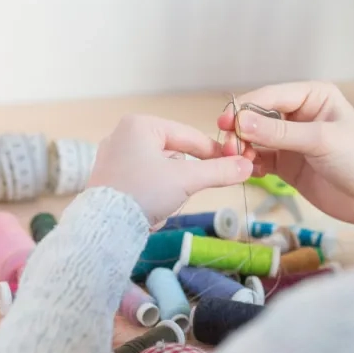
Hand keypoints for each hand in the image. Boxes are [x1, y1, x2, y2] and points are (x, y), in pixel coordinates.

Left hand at [87, 114, 252, 224]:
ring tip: (162, 202)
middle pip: (175, 152)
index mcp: (140, 124)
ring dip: (169, 186)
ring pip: (161, 168)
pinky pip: (145, 180)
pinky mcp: (110, 177)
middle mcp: (123, 134)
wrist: (105, 228)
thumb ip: (218, 171)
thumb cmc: (143, 192)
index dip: (214, 151)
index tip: (235, 164)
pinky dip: (153, 192)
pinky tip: (148, 207)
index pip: (189, 135)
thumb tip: (247, 166)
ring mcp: (114, 156)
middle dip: (184, 175)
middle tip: (188, 190)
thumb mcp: (186, 180)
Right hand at [218, 82, 353, 226]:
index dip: (244, 109)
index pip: (269, 96)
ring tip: (238, 161)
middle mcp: (298, 115)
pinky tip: (249, 171)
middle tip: (228, 148)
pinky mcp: (287, 164)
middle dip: (240, 131)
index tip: (225, 124)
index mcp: (312, 96)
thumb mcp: (320, 141)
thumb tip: (240, 123)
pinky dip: (250, 164)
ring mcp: (291, 141)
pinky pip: (260, 159)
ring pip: (254, 139)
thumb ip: (279, 133)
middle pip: (256, 117)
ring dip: (243, 148)